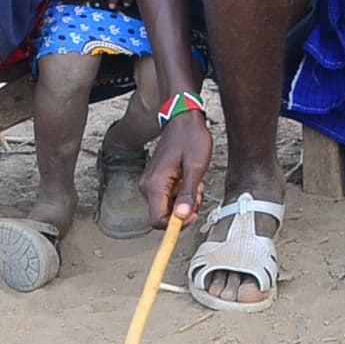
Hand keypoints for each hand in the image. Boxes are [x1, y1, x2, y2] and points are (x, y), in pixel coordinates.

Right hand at [147, 105, 213, 229]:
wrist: (183, 120)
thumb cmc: (191, 139)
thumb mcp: (195, 167)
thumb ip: (188, 194)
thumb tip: (182, 217)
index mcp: (154, 185)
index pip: (158, 221)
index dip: (176, 223)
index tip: (193, 212)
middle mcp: (147, 186)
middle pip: (163, 215)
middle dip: (183, 209)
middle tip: (197, 190)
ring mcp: (150, 183)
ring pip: (167, 206)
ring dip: (184, 200)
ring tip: (194, 180)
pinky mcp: (155, 180)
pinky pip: (167, 196)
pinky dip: (180, 192)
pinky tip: (188, 177)